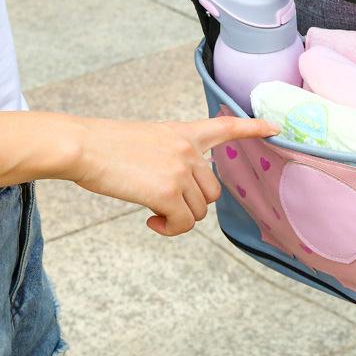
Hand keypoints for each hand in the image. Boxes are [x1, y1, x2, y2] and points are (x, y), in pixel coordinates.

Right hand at [67, 114, 277, 235]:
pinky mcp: (168, 192)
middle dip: (193, 205)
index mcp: (183, 133)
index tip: (274, 128)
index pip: (226, 126)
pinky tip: (151, 221)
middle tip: (166, 207)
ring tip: (154, 214)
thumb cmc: (104, 145)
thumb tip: (176, 188)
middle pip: (213, 191)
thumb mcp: (147, 140)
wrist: (81, 146)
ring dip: (179, 219)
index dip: (253, 128)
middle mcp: (188, 151)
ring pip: (200, 211)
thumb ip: (171, 156)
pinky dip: (169, 229)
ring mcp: (180, 171)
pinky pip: (183, 224)